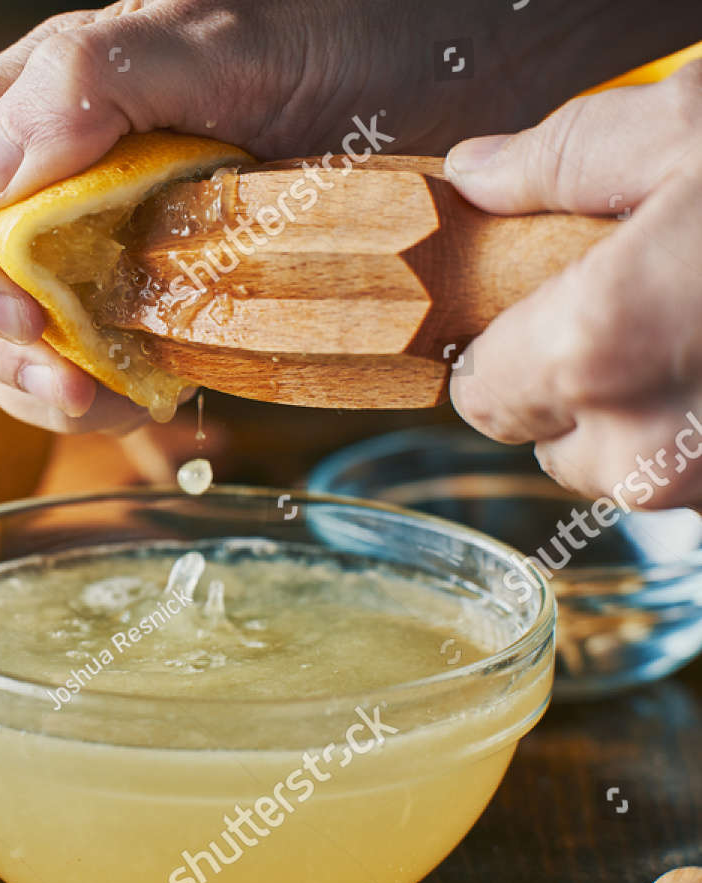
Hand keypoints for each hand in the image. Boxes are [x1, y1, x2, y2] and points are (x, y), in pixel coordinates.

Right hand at [0, 0, 418, 432]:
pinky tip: (135, 398)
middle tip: (61, 378)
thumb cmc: (344, 42)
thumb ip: (96, 76)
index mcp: (29, 97)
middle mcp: (28, 173)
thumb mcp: (229, 42)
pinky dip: (78, 401)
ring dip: (21, 387)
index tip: (18, 309)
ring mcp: (63, 242)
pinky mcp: (108, 299)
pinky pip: (47, 368)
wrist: (439, 94)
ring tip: (105, 399)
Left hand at [447, 63, 701, 510]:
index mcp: (595, 352)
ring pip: (634, 469)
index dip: (504, 347)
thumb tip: (479, 174)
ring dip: (652, 416)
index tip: (542, 307)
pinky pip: (697, 477)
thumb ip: (567, 157)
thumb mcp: (693, 130)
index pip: (478, 395)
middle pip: (555, 442)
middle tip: (647, 306)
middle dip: (580, 385)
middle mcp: (648, 450)